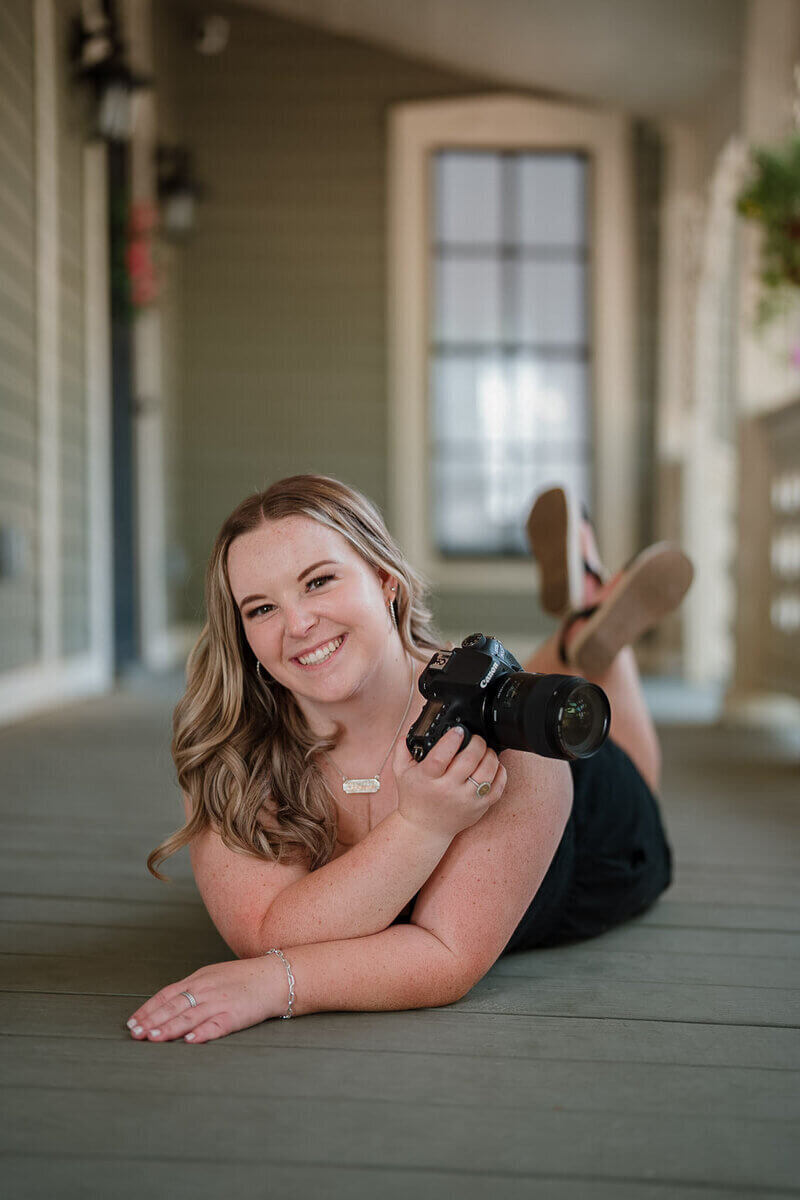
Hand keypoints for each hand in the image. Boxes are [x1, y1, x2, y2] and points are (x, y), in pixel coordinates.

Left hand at [125, 954, 291, 1043]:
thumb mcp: (213, 976)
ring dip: (170, 1028)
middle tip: (135, 1034)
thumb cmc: (242, 978)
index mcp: (199, 979)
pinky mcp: (235, 1016)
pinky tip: (190, 1041)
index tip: (133, 1022)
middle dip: (152, 1021)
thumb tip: (167, 1004)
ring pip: (190, 1016)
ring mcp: (220, 1003)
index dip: (148, 1009)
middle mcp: (206, 990)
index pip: (167, 994)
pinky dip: (202, 1033)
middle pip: (174, 1006)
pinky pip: (216, 1026)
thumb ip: (191, 988)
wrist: (274, 978)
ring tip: (153, 1038)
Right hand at [392, 725, 506, 841]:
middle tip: (475, 738)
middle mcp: (448, 790)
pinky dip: (500, 772)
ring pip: (487, 772)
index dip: (452, 740)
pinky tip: (493, 766)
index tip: (458, 730)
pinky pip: (498, 787)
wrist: (424, 828)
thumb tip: (411, 730)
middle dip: (476, 743)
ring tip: (484, 750)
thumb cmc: (414, 797)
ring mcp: (466, 800)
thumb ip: (403, 748)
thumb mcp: (401, 771)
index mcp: (427, 779)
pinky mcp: (480, 807)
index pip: (440, 757)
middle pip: (469, 761)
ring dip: (490, 755)